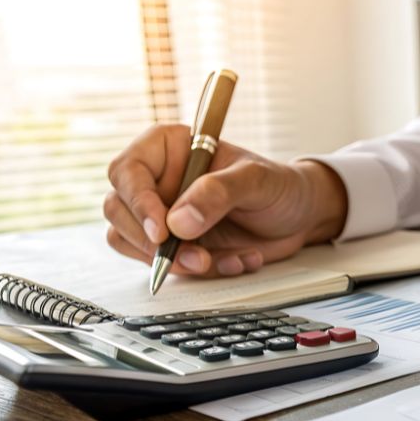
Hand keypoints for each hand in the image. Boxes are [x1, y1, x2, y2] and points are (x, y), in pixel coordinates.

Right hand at [104, 124, 347, 276]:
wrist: (300, 217)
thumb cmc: (279, 186)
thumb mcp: (257, 181)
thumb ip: (219, 193)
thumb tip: (177, 222)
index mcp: (169, 148)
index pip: (127, 171)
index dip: (138, 202)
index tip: (163, 231)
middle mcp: (158, 180)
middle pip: (119, 211)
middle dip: (154, 243)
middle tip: (196, 258)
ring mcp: (162, 214)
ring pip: (132, 242)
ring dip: (173, 262)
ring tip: (219, 261)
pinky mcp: (174, 244)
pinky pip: (163, 265)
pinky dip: (197, 272)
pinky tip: (236, 261)